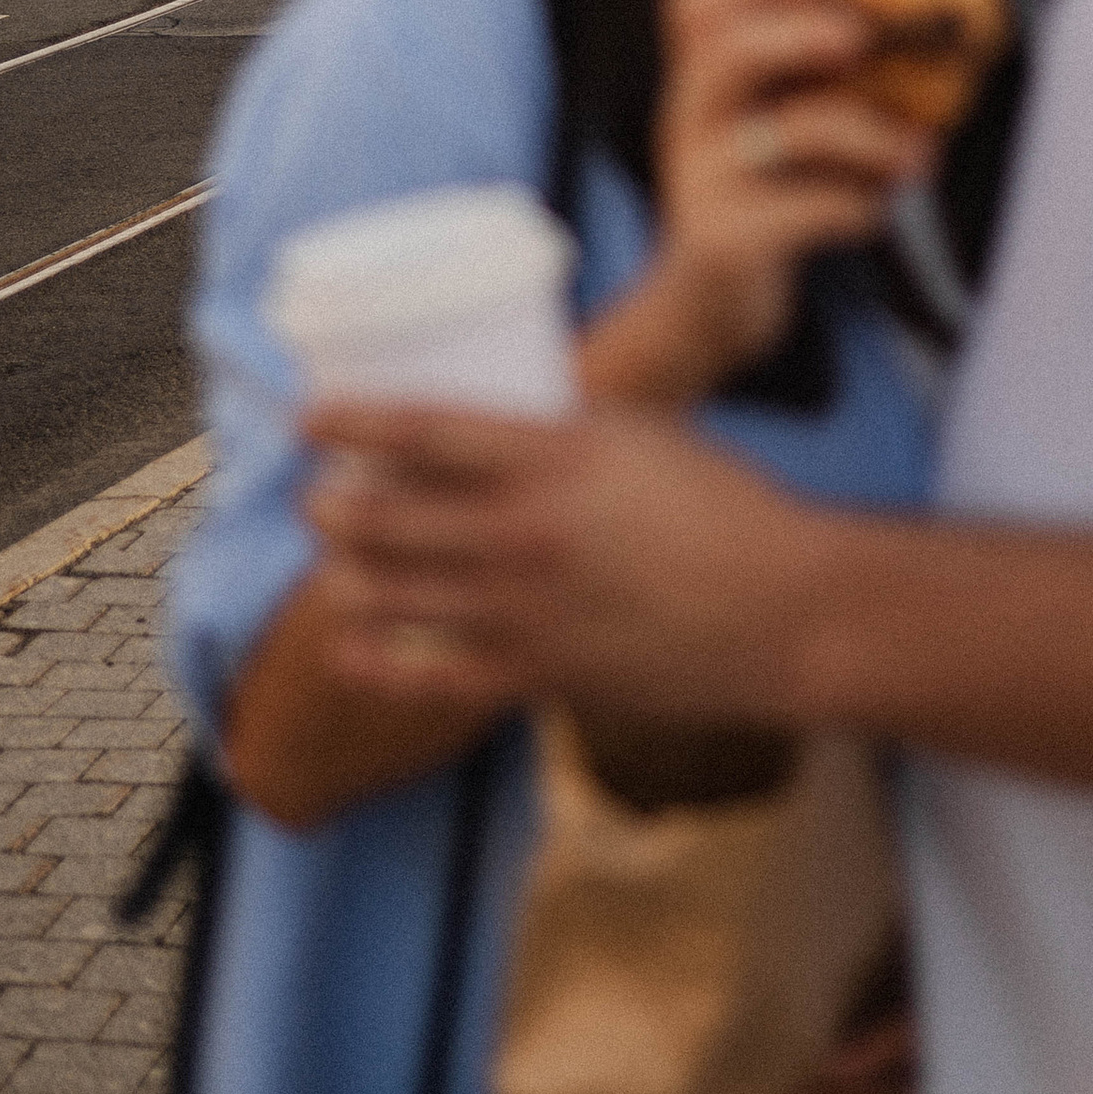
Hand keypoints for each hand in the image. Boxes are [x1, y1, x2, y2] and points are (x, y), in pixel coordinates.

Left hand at [307, 398, 834, 722]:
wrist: (782, 609)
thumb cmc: (726, 508)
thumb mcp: (645, 435)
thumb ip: (566, 429)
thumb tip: (506, 419)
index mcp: (556, 456)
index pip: (423, 429)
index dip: (353, 420)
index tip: (310, 417)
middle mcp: (524, 531)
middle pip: (385, 516)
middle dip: (331, 507)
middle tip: (316, 498)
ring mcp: (524, 610)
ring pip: (392, 595)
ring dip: (344, 576)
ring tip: (336, 564)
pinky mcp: (535, 675)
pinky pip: (427, 677)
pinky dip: (376, 660)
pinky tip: (349, 646)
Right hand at [580, 0, 943, 406]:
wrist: (710, 306)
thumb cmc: (768, 188)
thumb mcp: (776, 113)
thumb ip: (818, 56)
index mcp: (702, 73)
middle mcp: (688, 116)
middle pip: (722, 50)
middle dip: (796, 32)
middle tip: (858, 37)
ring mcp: (699, 180)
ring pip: (777, 134)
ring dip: (864, 134)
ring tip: (920, 150)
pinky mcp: (724, 242)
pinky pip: (799, 214)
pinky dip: (856, 206)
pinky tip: (883, 209)